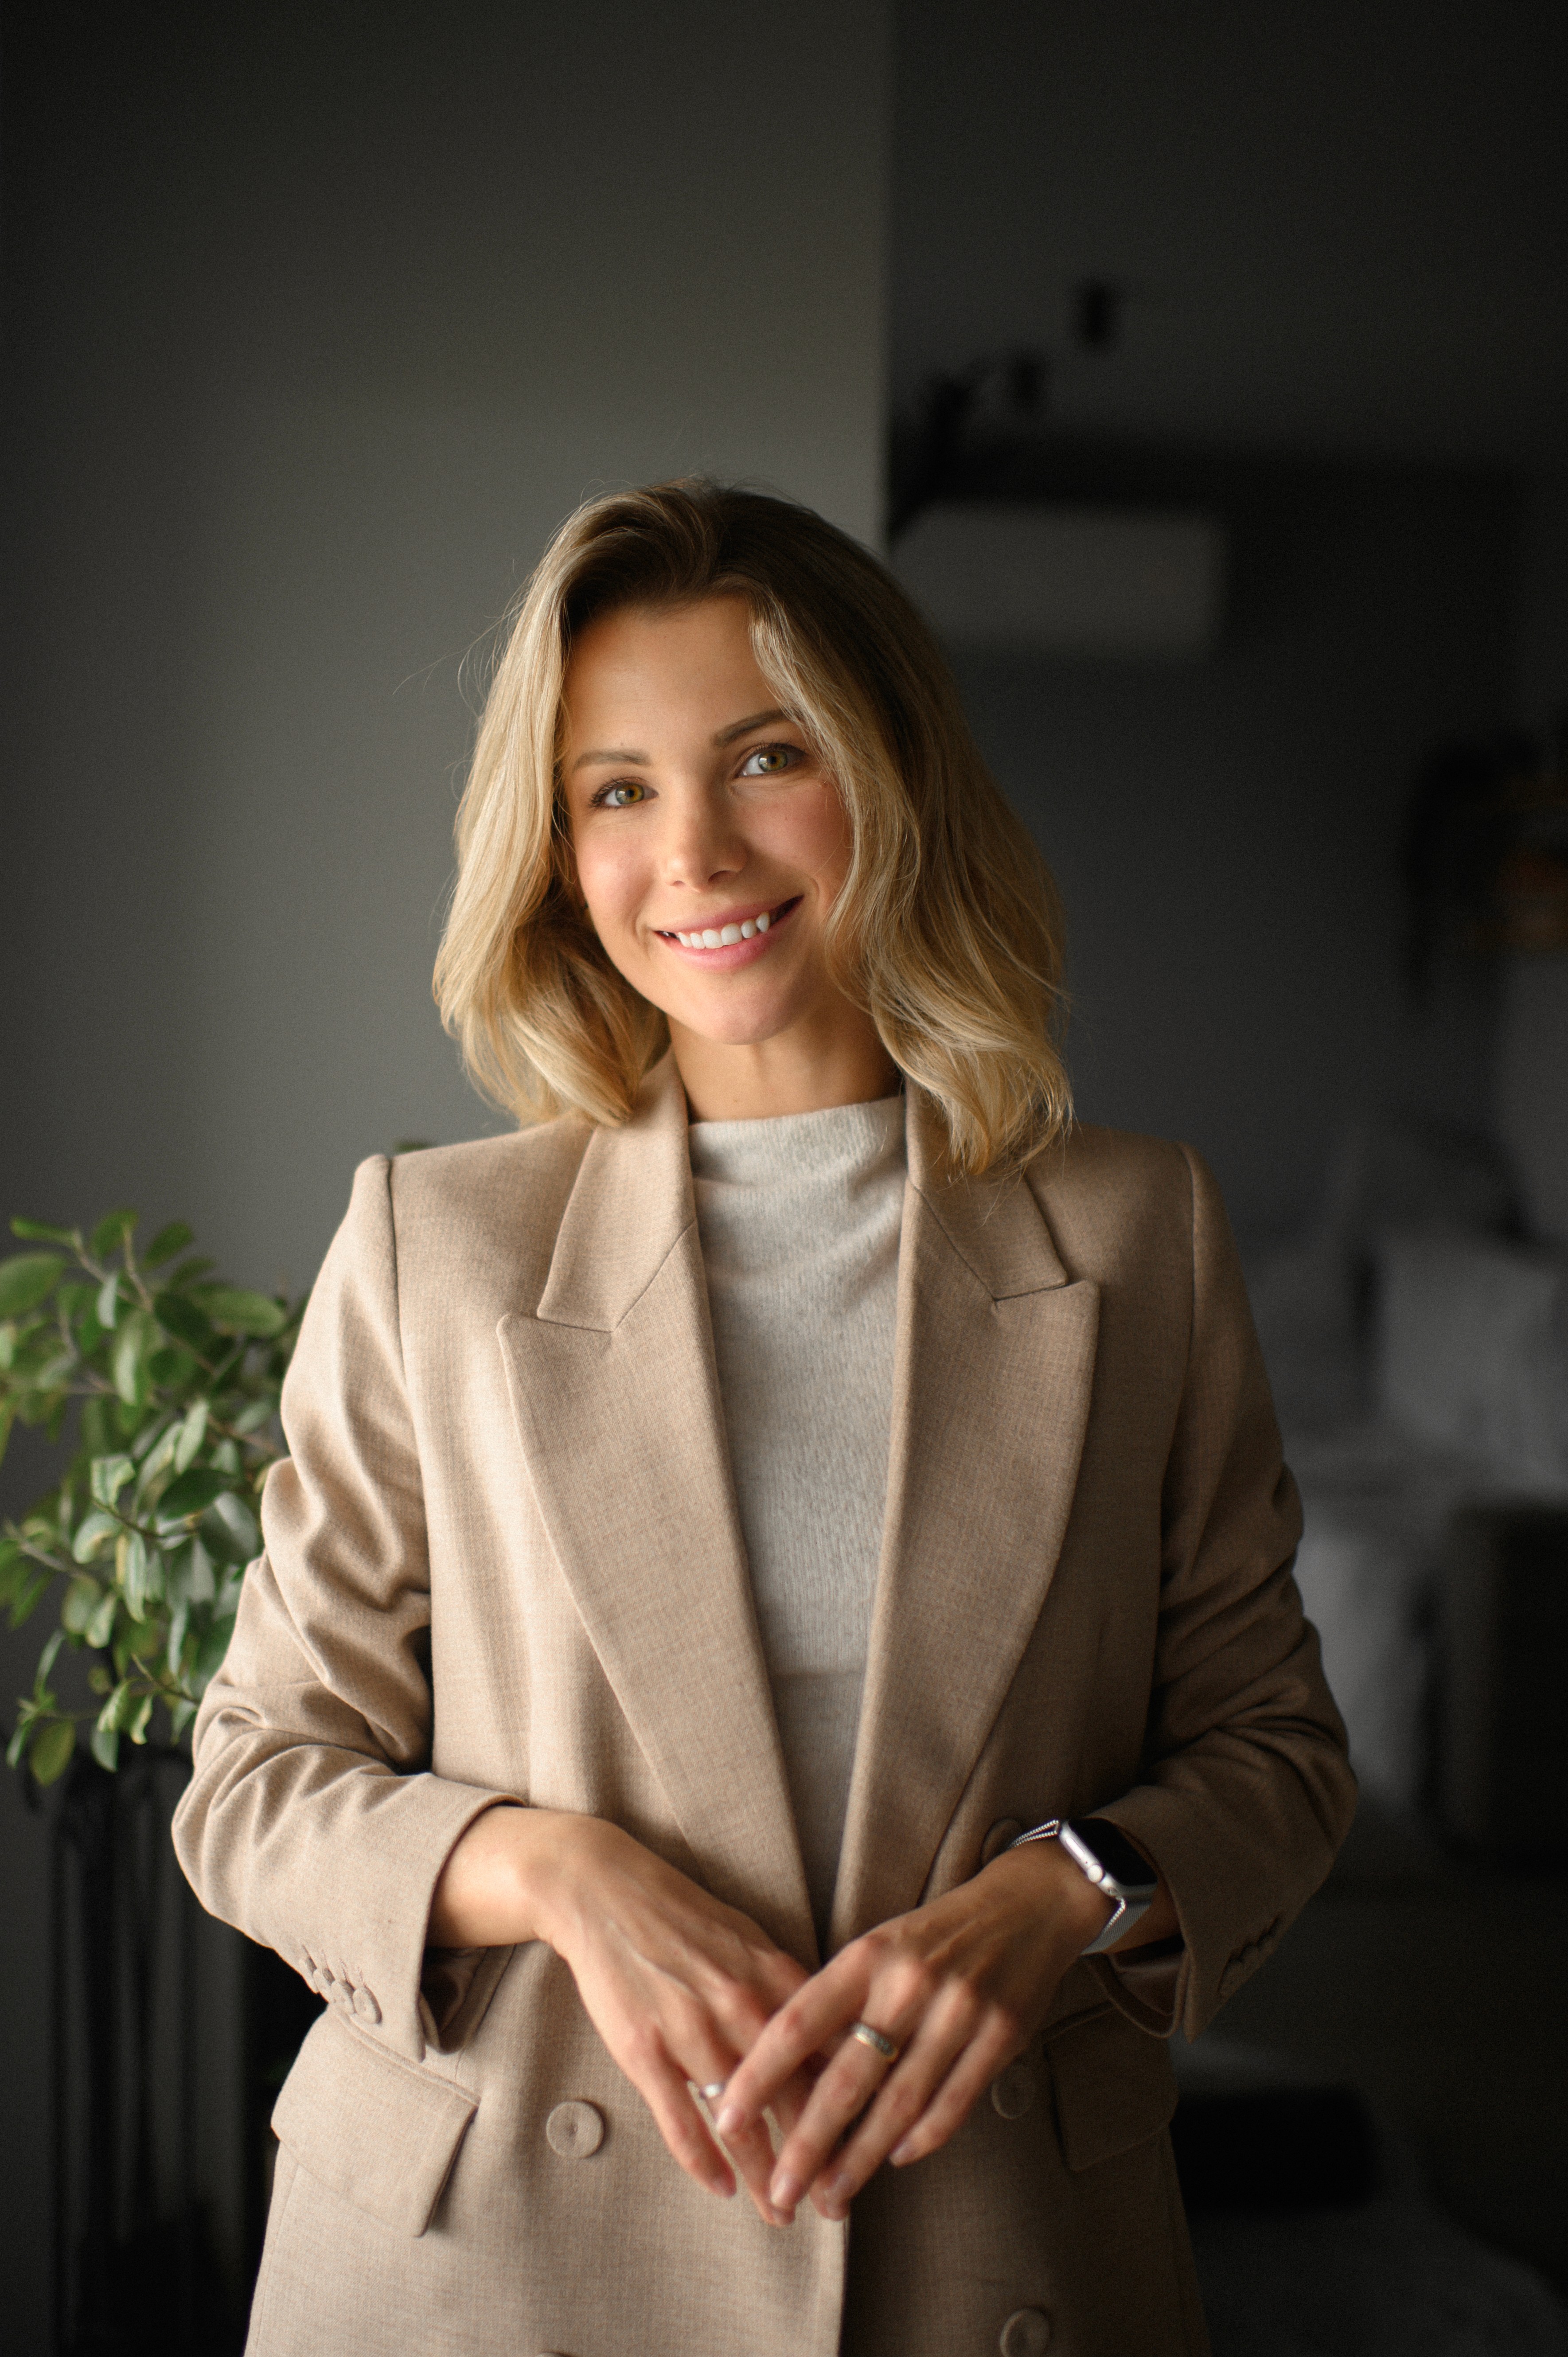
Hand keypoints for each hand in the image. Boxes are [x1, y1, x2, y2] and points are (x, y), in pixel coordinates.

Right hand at [429, 1807, 813, 2219]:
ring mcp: (691, 2030)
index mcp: (773, 1977)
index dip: (853, 2106)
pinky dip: (702, 2161)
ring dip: (765, 2174)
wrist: (607, 1892)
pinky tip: (720, 2188)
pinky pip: (680, 2119)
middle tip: (836, 2204)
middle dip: (817, 2157)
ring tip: (783, 2213)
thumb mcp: (749, 1940)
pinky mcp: (645, 2049)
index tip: (870, 2147)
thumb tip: (833, 2030)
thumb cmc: (683, 1918)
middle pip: (794, 2097)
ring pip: (742, 2121)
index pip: (830, 2053)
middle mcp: (741, 2006)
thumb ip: (787, 1989)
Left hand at [713, 1840, 1117, 2223]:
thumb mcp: (878, 1948)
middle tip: (779, 2192)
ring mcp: (958, 2010)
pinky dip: (922, 2138)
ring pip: (898, 2102)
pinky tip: (895, 2159)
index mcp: (867, 1955)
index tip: (727, 2119)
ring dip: (861, 2158)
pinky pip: (953, 2102)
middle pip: (846, 2079)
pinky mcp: (1001, 2035)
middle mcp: (908, 1982)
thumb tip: (786, 2072)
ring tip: (831, 2195)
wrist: (1026, 1906)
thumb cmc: (934, 1937)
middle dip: (808, 2143)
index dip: (759, 2075)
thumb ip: (838, 2001)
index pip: (798, 2022)